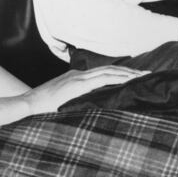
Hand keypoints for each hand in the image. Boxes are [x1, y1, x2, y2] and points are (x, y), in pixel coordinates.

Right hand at [23, 66, 149, 114]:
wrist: (29, 104)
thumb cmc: (44, 106)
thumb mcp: (63, 101)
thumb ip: (76, 99)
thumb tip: (90, 105)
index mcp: (77, 78)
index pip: (104, 73)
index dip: (121, 73)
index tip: (136, 76)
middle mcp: (79, 75)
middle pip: (110, 70)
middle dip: (130, 72)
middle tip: (148, 74)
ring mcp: (78, 79)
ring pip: (108, 73)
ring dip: (127, 74)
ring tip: (142, 76)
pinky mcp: (77, 86)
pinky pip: (100, 80)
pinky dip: (115, 79)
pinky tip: (126, 80)